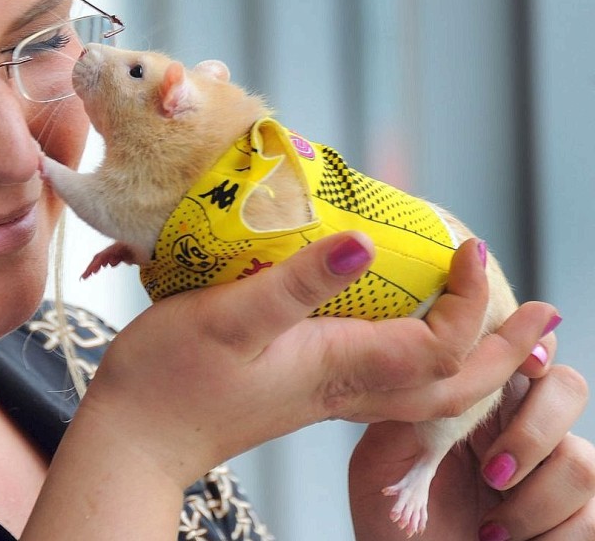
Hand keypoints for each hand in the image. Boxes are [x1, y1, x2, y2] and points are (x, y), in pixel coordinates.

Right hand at [70, 234, 557, 484]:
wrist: (138, 436)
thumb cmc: (172, 378)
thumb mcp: (229, 319)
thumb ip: (299, 284)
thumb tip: (368, 243)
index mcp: (338, 368)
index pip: (439, 347)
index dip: (468, 300)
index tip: (470, 248)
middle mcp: (346, 387)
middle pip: (453, 388)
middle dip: (504, 354)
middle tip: (542, 319)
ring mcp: (328, 394)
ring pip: (428, 393)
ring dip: (475, 363)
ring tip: (497, 330)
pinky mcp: (306, 389)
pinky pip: (392, 384)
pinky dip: (427, 362)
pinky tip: (414, 335)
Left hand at [349, 331, 594, 539]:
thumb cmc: (387, 522)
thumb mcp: (379, 460)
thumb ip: (406, 410)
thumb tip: (429, 363)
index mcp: (476, 403)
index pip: (519, 350)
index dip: (532, 345)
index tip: (524, 361)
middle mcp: (520, 429)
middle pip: (568, 388)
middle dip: (534, 431)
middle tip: (492, 471)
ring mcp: (551, 474)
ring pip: (583, 461)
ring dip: (533, 501)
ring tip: (489, 528)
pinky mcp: (572, 517)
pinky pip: (593, 515)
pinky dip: (552, 535)